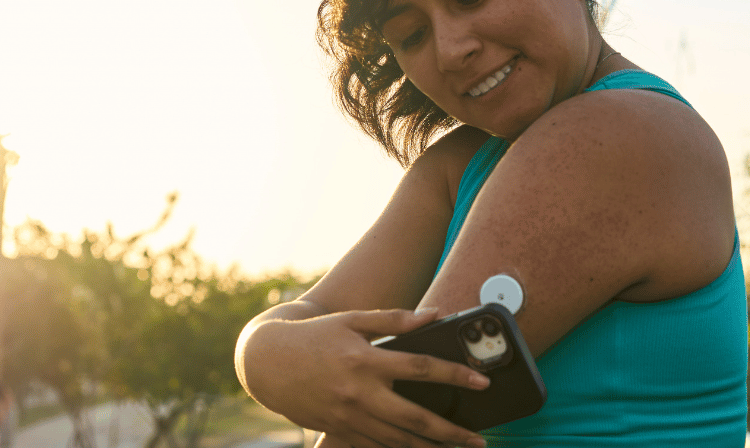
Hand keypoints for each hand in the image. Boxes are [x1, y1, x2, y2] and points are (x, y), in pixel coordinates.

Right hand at [251, 308, 487, 447]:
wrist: (267, 362)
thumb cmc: (315, 336)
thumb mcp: (352, 319)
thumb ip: (394, 319)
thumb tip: (434, 314)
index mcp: (366, 359)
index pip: (421, 367)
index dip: (456, 375)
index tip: (482, 382)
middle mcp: (359, 392)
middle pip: (415, 418)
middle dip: (451, 432)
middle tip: (478, 440)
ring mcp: (347, 416)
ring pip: (396, 441)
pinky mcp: (338, 430)